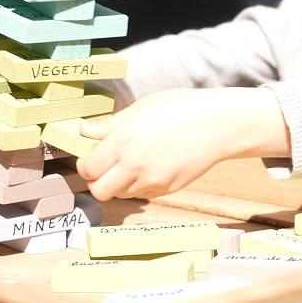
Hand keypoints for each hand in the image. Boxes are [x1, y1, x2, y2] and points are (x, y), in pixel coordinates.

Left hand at [76, 87, 289, 200]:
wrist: (217, 124)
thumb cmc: (180, 108)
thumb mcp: (140, 108)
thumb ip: (110, 125)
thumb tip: (84, 131)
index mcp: (124, 141)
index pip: (88, 168)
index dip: (85, 164)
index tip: (91, 156)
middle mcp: (135, 165)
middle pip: (99, 190)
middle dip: (97, 180)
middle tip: (105, 167)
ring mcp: (152, 180)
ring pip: (120, 194)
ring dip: (118, 183)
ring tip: (131, 164)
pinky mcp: (167, 188)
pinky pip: (142, 193)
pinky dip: (139, 184)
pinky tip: (151, 166)